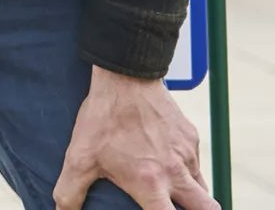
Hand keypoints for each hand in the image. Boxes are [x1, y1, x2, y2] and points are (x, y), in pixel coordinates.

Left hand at [54, 66, 216, 209]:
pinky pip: (196, 162)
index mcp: (150, 183)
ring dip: (193, 195)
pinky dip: (187, 170)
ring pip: (203, 187)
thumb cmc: (103, 118)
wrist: (126, 77)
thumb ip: (70, 191)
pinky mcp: (191, 137)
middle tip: (179, 209)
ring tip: (171, 193)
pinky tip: (166, 162)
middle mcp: (175, 172)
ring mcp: (187, 154)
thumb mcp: (80, 157)